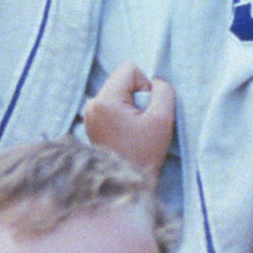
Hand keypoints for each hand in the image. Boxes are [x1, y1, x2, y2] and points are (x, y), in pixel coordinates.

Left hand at [83, 63, 175, 177]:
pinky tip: (127, 133)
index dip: (145, 85)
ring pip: (118, 92)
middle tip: (141, 123)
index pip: (129, 69)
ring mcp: (89, 114)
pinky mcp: (91, 123)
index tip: (147, 110)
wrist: (127, 183)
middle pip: (122, 80)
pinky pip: (112, 105)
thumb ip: (163, 91)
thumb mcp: (162, 119)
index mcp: (105, 101)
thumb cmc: (145, 153)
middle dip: (137, 96)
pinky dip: (123, 114)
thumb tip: (155, 82)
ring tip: (134, 129)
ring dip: (131, 106)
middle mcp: (91, 104)